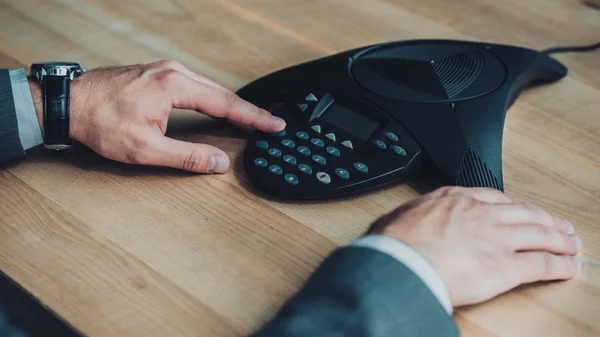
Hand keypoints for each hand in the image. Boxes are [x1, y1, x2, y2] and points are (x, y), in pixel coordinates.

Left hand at [29, 60, 285, 172]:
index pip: (225, 104)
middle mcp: (173, 72)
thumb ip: (187, 156)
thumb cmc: (100, 121)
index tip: (274, 124)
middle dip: (248, 110)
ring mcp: (165, 70)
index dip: (253, 117)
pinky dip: (213, 98)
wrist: (68, 102)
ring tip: (250, 119)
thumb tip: (218, 162)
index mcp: (175, 85)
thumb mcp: (145, 148)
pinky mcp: (158, 74)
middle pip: (222, 93)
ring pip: (209, 88)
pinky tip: (218, 106)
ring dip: (231, 104)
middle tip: (271, 124)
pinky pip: (196, 86)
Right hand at [368, 186, 581, 306]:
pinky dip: (560, 264)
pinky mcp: (506, 266)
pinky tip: (569, 266)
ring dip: (560, 239)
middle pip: (524, 213)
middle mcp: (480, 214)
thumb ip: (409, 217)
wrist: (400, 263)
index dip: (512, 207)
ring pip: (540, 234)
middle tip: (558, 225)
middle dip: (545, 219)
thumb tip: (398, 224)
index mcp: (454, 200)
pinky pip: (542, 263)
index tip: (519, 210)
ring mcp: (496, 238)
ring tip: (572, 244)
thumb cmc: (393, 244)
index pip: (493, 198)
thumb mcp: (396, 218)